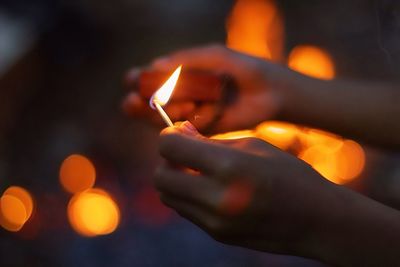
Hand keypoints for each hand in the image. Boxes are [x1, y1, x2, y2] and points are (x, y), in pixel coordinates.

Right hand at [124, 44, 301, 132]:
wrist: (268, 92)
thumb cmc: (242, 68)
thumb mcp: (213, 57)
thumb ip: (185, 61)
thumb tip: (154, 65)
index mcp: (182, 75)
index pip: (151, 79)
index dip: (138, 81)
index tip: (131, 80)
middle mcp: (182, 95)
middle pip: (150, 102)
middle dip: (139, 103)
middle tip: (133, 102)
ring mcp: (190, 113)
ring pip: (162, 117)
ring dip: (164, 111)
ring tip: (186, 103)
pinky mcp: (201, 129)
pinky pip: (182, 127)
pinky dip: (185, 120)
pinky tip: (198, 111)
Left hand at [154, 121, 338, 256]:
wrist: (316, 220)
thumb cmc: (289, 174)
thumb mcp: (253, 146)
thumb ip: (211, 142)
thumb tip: (178, 133)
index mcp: (230, 167)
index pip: (171, 148)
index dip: (168, 136)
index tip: (176, 132)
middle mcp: (218, 198)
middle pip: (161, 178)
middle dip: (167, 160)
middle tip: (184, 152)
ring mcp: (216, 222)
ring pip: (169, 197)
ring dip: (174, 179)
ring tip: (196, 169)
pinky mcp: (217, 234)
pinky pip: (185, 210)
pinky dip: (187, 195)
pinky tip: (207, 186)